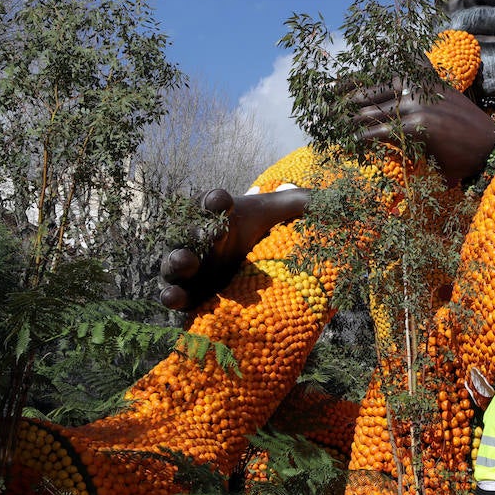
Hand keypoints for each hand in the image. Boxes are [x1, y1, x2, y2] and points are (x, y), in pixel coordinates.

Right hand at [158, 187, 310, 310]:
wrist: (258, 272)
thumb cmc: (268, 234)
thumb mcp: (284, 217)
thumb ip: (299, 203)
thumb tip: (324, 195)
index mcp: (219, 216)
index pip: (212, 204)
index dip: (214, 201)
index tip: (222, 201)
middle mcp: (199, 239)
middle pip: (189, 233)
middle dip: (196, 232)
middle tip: (210, 235)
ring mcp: (191, 268)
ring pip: (174, 263)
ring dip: (177, 261)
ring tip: (186, 262)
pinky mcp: (190, 294)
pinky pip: (173, 296)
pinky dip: (170, 297)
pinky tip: (173, 298)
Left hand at [347, 63, 494, 186]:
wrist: (488, 144)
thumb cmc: (465, 128)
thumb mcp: (445, 98)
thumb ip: (424, 86)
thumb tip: (402, 77)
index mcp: (424, 77)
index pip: (383, 72)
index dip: (357, 77)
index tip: (336, 82)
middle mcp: (419, 86)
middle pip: (372, 88)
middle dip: (346, 94)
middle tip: (322, 99)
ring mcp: (417, 104)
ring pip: (374, 110)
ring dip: (351, 118)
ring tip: (333, 123)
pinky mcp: (417, 125)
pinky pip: (383, 131)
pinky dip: (365, 137)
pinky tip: (353, 141)